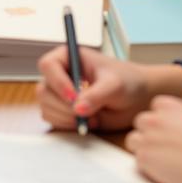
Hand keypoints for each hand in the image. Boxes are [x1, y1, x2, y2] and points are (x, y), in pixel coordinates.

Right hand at [37, 45, 157, 131]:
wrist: (137, 98)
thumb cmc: (128, 81)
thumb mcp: (115, 85)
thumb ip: (97, 95)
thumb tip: (78, 108)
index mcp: (69, 57)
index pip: (48, 65)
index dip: (57, 82)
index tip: (74, 97)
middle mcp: (60, 75)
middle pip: (44, 90)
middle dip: (63, 106)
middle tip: (86, 113)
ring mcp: (60, 94)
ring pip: (46, 107)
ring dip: (66, 117)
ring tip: (92, 118)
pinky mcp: (63, 111)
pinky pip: (53, 120)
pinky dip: (67, 125)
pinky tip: (87, 123)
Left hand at [125, 96, 181, 182]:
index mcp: (170, 106)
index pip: (155, 106)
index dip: (162, 119)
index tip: (171, 130)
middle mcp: (155, 119)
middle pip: (141, 122)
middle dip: (150, 133)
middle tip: (166, 147)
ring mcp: (147, 138)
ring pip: (133, 140)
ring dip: (144, 149)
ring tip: (163, 160)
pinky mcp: (144, 158)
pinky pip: (138, 161)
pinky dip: (148, 167)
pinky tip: (166, 172)